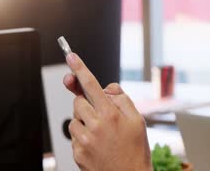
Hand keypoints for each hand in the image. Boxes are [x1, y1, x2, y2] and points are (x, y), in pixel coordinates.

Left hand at [63, 53, 151, 170]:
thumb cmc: (135, 150)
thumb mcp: (138, 120)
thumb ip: (122, 99)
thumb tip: (107, 88)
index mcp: (111, 114)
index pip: (91, 85)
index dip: (80, 68)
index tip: (70, 56)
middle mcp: (95, 126)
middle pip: (79, 101)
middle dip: (87, 103)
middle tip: (102, 114)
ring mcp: (84, 140)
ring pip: (74, 118)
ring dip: (85, 121)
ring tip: (102, 134)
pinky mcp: (77, 152)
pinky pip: (74, 135)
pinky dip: (82, 136)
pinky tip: (97, 145)